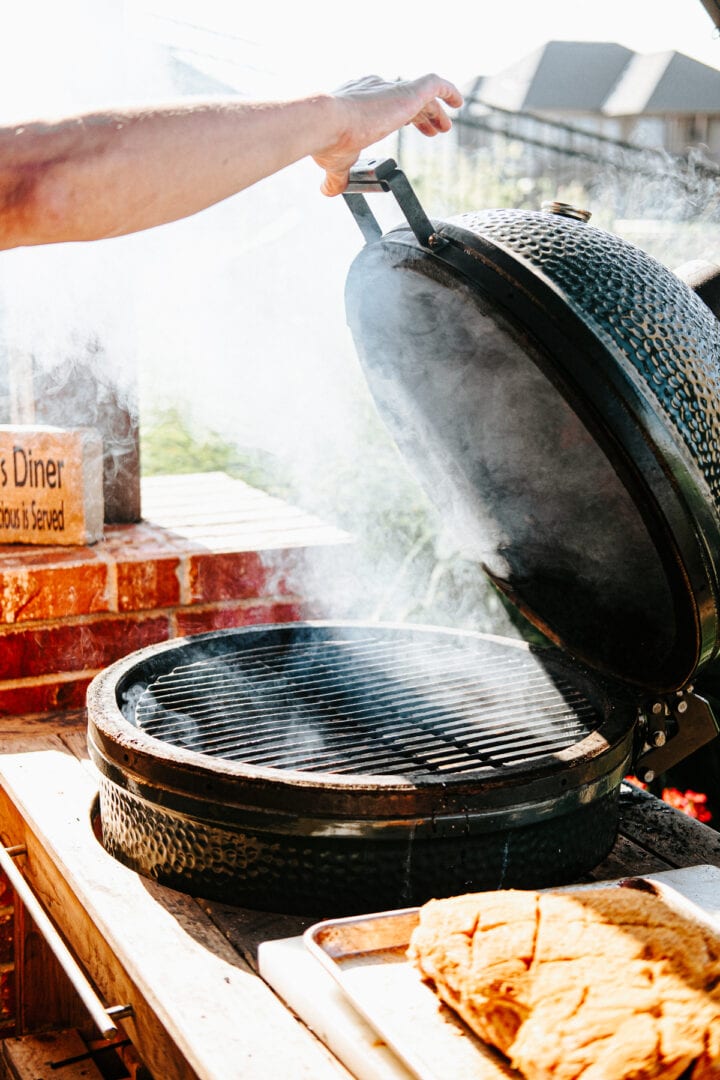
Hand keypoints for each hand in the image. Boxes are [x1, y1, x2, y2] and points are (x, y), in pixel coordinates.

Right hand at [314, 74, 462, 196]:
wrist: (326, 123)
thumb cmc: (328, 142)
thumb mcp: (334, 162)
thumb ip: (335, 176)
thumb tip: (327, 191)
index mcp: (359, 100)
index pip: (387, 105)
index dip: (401, 116)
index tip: (410, 126)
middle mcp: (376, 89)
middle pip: (407, 100)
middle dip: (422, 116)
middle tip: (433, 131)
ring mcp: (393, 88)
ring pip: (422, 95)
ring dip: (435, 111)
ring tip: (445, 127)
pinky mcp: (407, 91)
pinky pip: (436, 84)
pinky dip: (449, 90)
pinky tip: (459, 102)